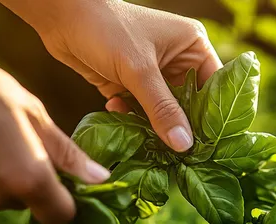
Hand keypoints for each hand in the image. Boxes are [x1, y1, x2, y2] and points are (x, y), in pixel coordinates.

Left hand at [0, 0, 222, 151]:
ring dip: (154, 127)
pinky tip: (117, 113)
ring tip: (149, 144)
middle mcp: (177, 61)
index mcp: (192, 47)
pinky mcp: (129, 85)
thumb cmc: (107, 30)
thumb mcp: (139, 70)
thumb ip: (162, 109)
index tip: (209, 147)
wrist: (60, 16)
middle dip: (181, 127)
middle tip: (179, 155)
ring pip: (163, 112)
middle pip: (190, 104)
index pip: (215, 87)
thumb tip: (185, 145)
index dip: (213, 117)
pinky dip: (131, 119)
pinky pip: (140, 112)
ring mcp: (153, 74)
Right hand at [0, 52, 109, 223]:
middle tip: (19, 140)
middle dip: (33, 180)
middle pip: (31, 204)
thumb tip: (101, 179)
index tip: (63, 177)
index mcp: (29, 178)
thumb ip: (67, 154)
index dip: (68, 199)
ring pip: (3, 199)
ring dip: (4, 178)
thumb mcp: (33, 113)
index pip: (62, 214)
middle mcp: (0, 199)